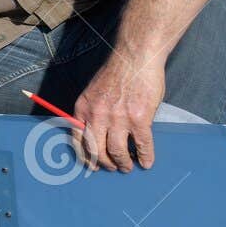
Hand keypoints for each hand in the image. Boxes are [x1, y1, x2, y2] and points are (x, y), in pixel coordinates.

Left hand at [73, 54, 165, 171]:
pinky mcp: (139, 120)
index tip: (92, 165)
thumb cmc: (116, 73)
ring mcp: (119, 119)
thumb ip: (92, 112)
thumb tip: (95, 135)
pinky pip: (142, 146)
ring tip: (128, 167)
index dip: (86, 156)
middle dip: (104, 164)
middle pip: (97, 150)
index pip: (78, 140)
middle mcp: (98, 116)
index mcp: (83, 109)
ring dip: (123, 163)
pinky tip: (147, 162)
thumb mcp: (93, 93)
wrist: (135, 58)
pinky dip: (145, 157)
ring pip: (118, 152)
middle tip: (112, 168)